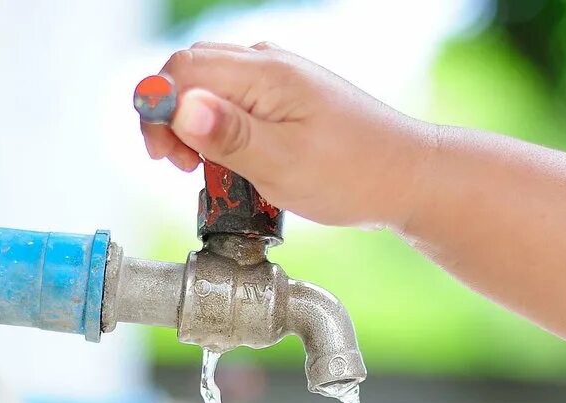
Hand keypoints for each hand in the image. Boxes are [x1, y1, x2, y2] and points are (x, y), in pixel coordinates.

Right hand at [141, 42, 434, 229]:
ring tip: (206, 168)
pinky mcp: (285, 98)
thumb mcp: (282, 163)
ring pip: (210, 87)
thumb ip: (227, 135)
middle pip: (189, 72)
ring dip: (195, 125)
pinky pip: (234, 101)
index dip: (159, 111)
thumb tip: (180, 107)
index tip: (166, 156)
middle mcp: (268, 63)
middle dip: (172, 117)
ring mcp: (278, 78)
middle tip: (183, 166)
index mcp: (264, 73)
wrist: (407, 177)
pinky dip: (219, 129)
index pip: (181, 70)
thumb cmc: (352, 174)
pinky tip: (232, 161)